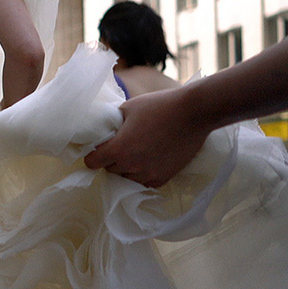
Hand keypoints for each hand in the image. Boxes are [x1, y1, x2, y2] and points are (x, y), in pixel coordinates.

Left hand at [84, 87, 210, 187]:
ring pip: (127, 178)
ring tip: (137, 151)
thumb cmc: (160, 106)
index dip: (93, 155)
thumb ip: (113, 123)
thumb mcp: (128, 108)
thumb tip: (106, 130)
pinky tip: (148, 160)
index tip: (99, 148)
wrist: (194, 112)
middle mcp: (131, 166)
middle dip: (111, 159)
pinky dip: (143, 174)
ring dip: (127, 168)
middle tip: (121, 145)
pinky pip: (144, 182)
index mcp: (119, 149)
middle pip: (110, 170)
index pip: (92, 162)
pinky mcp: (164, 177)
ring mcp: (148, 174)